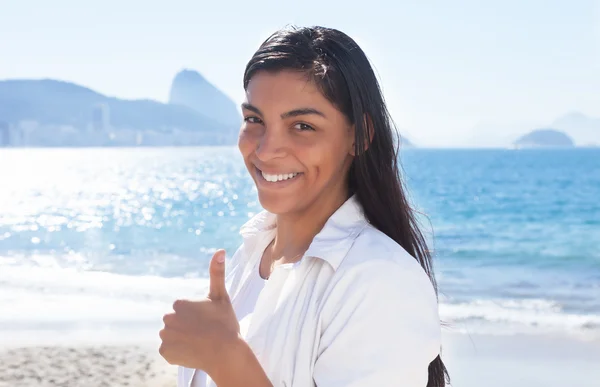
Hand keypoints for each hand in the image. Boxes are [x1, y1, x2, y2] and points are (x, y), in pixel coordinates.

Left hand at [159, 249, 239, 373]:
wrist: (226, 353)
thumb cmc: (225, 323)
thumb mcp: (221, 297)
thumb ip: (217, 273)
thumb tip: (220, 250)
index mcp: (179, 303)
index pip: (183, 310)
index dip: (195, 316)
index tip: (206, 321)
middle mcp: (167, 318)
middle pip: (175, 322)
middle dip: (186, 327)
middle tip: (203, 333)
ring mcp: (165, 336)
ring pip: (172, 336)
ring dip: (181, 339)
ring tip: (198, 343)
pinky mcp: (165, 353)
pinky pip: (169, 351)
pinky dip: (178, 353)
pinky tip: (192, 352)